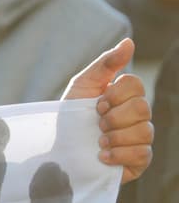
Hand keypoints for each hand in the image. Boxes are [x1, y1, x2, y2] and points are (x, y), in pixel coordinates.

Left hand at [62, 38, 153, 182]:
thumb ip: (105, 64)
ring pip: (145, 131)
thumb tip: (129, 42)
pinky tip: (102, 156)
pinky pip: (142, 154)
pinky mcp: (138, 160)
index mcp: (125, 95)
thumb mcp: (82, 86)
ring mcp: (140, 138)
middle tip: (97, 124)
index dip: (115, 95)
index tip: (96, 104)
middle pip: (142, 108)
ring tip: (98, 141)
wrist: (58, 150)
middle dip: (113, 117)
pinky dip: (119, 155)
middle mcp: (137, 115)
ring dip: (115, 137)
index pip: (135, 85)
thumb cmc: (70, 116)